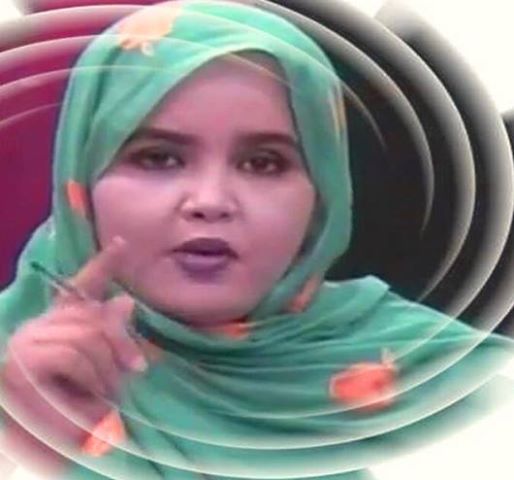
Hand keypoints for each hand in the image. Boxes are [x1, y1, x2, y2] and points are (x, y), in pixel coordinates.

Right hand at [0, 237, 146, 472]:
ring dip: (107, 369)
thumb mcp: (104, 372)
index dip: (103, 265)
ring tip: (105, 394)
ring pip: (88, 336)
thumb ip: (111, 339)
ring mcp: (27, 342)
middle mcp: (40, 327)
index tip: (124, 244)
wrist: (43, 449)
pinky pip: (73, 355)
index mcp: (60, 326)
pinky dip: (90, 378)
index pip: (81, 288)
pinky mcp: (21, 361)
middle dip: (122, 344)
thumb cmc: (77, 412)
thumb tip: (125, 302)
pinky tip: (86, 396)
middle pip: (94, 315)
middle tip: (136, 370)